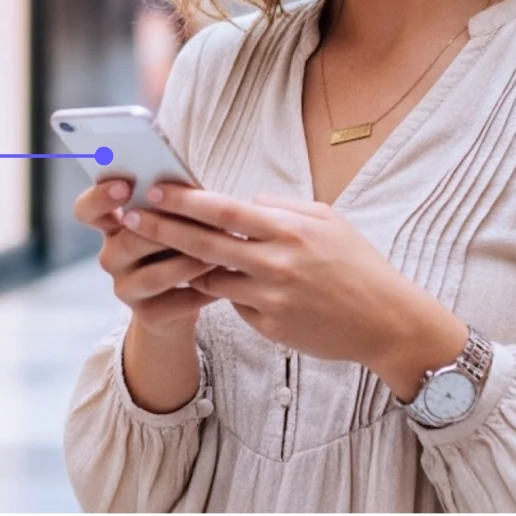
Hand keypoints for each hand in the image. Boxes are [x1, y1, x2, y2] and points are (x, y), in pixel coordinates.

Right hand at [74, 179, 218, 336]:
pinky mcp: (147, 316)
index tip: (125, 186)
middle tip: (198, 222)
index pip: (86, 210)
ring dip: (189, 264)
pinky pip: (176, 303)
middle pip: (127, 241)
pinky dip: (203, 292)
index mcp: (112, 226)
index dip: (99, 197)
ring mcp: (125, 289)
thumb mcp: (173, 221)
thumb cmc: (178, 246)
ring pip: (153, 276)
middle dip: (165, 231)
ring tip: (218, 255)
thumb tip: (190, 188)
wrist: (180, 302)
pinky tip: (223, 281)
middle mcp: (111, 257)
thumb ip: (173, 203)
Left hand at [121, 184, 466, 385]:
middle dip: (162, 229)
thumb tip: (245, 200)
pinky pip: (235, 305)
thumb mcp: (327, 221)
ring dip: (185, 265)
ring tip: (156, 249)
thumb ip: (282, 208)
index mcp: (289, 231)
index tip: (154, 189)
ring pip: (212, 278)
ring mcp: (270, 299)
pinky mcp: (269, 327)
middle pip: (205, 244)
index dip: (186, 200)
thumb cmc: (358, 265)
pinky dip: (225, 293)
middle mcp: (275, 264)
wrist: (386, 322)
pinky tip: (215, 285)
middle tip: (129, 217)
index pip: (226, 210)